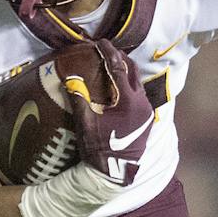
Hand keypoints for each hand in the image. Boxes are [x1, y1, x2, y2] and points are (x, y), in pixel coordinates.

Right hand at [60, 39, 152, 186]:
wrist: (116, 173)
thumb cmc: (99, 150)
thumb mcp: (85, 125)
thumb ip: (79, 100)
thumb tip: (69, 79)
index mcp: (127, 100)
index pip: (118, 67)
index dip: (109, 52)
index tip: (101, 42)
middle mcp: (141, 101)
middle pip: (133, 71)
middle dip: (121, 58)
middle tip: (108, 51)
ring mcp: (147, 110)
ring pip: (139, 82)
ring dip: (127, 71)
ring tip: (114, 66)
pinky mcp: (147, 119)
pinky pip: (140, 94)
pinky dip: (130, 85)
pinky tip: (121, 88)